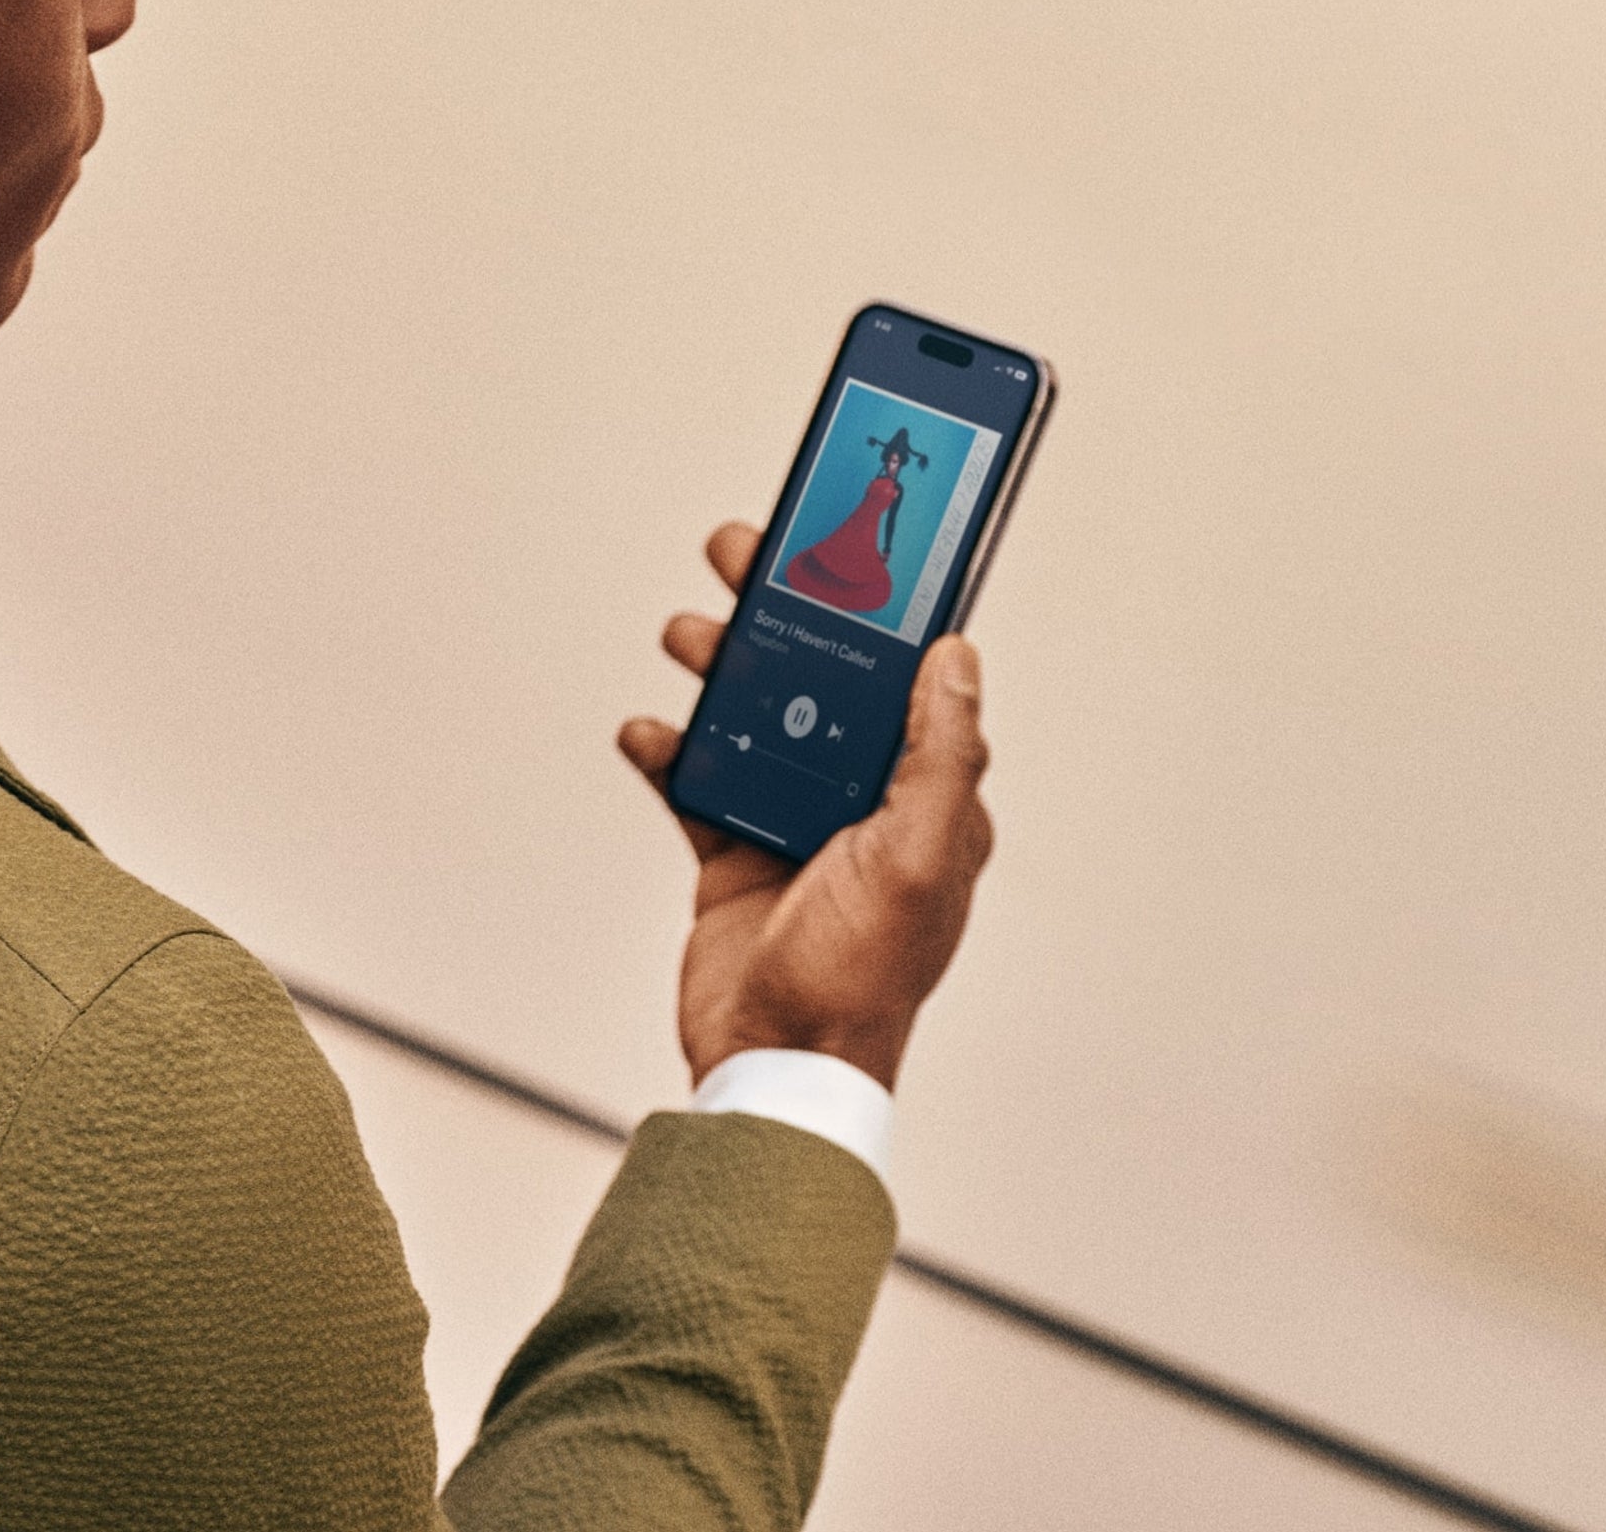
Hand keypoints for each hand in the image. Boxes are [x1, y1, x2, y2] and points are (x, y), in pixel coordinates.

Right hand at [616, 523, 996, 1090]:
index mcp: (925, 796)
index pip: (908, 676)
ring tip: (687, 635)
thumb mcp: (919, 856)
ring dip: (717, 668)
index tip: (846, 541)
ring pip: (753, 713)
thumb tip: (957, 655)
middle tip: (742, 554)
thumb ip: (938, 754)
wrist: (773, 1064)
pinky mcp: (734, 850)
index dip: (879, 606)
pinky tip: (648, 730)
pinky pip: (696, 778)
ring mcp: (795, 822)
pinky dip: (668, 748)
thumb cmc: (861, 977)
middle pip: (821, 677)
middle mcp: (863, 799)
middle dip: (779, 610)